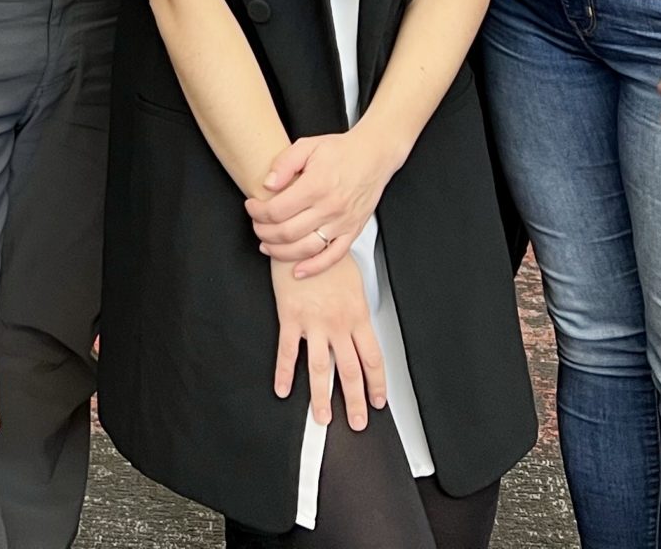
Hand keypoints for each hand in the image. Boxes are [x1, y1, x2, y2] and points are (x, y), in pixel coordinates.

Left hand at [247, 128, 403, 276]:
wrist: (373, 156)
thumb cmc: (341, 151)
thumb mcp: (307, 145)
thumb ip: (284, 163)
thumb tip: (268, 184)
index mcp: (316, 186)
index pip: (277, 210)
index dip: (257, 212)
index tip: (251, 206)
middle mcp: (329, 208)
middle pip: (287, 232)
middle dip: (264, 232)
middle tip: (256, 225)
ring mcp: (342, 223)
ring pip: (305, 249)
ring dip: (280, 252)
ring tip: (267, 244)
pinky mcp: (352, 231)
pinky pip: (332, 257)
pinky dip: (314, 268)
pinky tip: (298, 270)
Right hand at [270, 255, 385, 430]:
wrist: (303, 238)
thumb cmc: (328, 258)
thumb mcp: (354, 283)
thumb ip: (357, 311)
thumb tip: (362, 331)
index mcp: (357, 315)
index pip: (372, 358)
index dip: (376, 384)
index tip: (377, 401)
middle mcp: (338, 323)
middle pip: (350, 370)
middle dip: (355, 401)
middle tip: (356, 422)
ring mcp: (314, 322)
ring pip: (321, 368)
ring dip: (322, 397)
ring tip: (322, 418)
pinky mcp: (290, 317)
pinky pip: (288, 351)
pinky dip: (285, 373)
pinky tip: (283, 389)